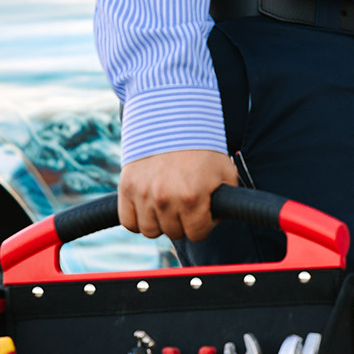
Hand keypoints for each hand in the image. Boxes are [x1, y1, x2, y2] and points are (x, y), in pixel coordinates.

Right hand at [119, 149, 238, 241]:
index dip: (202, 223)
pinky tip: (148, 205)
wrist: (172, 120)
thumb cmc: (202, 148)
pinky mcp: (127, 188)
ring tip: (167, 202)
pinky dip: (138, 218)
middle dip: (182, 221)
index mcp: (192, 197)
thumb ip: (226, 201)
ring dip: (159, 221)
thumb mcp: (224, 172)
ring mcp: (144, 194)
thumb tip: (217, 221)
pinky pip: (129, 222)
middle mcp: (166, 198)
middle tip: (184, 202)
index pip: (197, 233)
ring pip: (150, 231)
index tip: (201, 211)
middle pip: (174, 233)